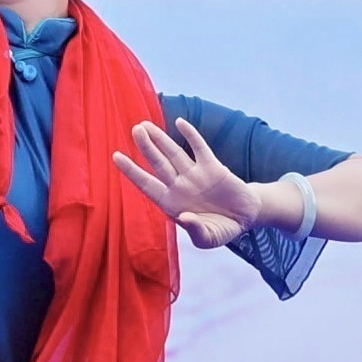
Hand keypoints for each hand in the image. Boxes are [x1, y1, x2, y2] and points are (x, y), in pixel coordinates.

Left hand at [112, 119, 273, 247]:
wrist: (245, 218)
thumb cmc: (220, 230)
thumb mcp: (208, 238)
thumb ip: (196, 230)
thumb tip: (184, 218)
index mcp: (172, 203)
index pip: (147, 184)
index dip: (132, 171)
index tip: (116, 156)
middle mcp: (180, 185)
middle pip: (159, 163)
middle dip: (146, 147)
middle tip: (135, 129)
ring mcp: (195, 175)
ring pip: (174, 153)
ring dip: (161, 139)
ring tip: (145, 124)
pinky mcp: (213, 167)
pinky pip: (200, 148)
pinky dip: (191, 135)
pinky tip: (180, 123)